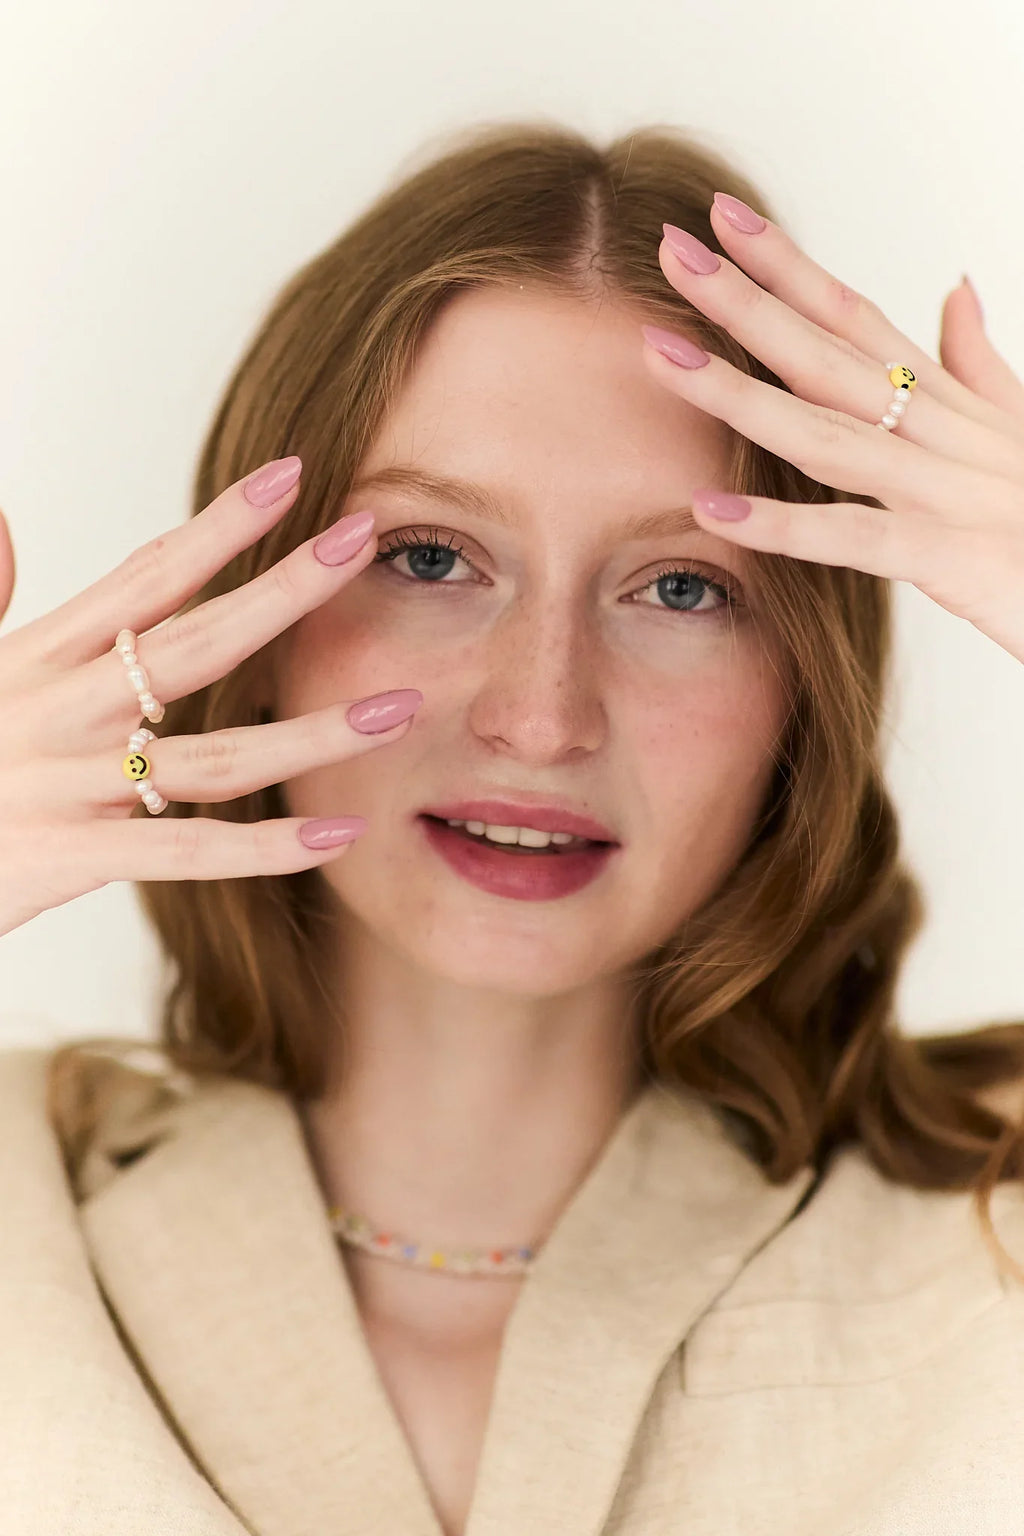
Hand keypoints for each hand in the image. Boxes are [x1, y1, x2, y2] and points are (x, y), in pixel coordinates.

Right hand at [0, 460, 416, 939]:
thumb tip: (4, 522)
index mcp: (38, 656)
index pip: (145, 574)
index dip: (221, 525)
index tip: (292, 477)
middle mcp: (61, 710)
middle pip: (194, 641)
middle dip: (284, 589)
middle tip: (363, 541)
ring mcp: (70, 785)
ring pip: (216, 754)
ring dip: (313, 732)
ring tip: (400, 709)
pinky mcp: (71, 857)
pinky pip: (188, 853)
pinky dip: (268, 848)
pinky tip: (341, 834)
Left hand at [640, 195, 1023, 665]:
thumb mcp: (1022, 428)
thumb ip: (979, 364)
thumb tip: (953, 289)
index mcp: (948, 403)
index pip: (855, 317)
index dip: (789, 267)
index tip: (723, 220)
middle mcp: (942, 432)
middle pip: (830, 354)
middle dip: (746, 300)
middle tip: (672, 249)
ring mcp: (944, 490)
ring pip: (827, 432)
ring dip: (740, 394)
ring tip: (663, 357)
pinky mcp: (949, 557)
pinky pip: (855, 538)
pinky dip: (784, 527)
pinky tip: (714, 514)